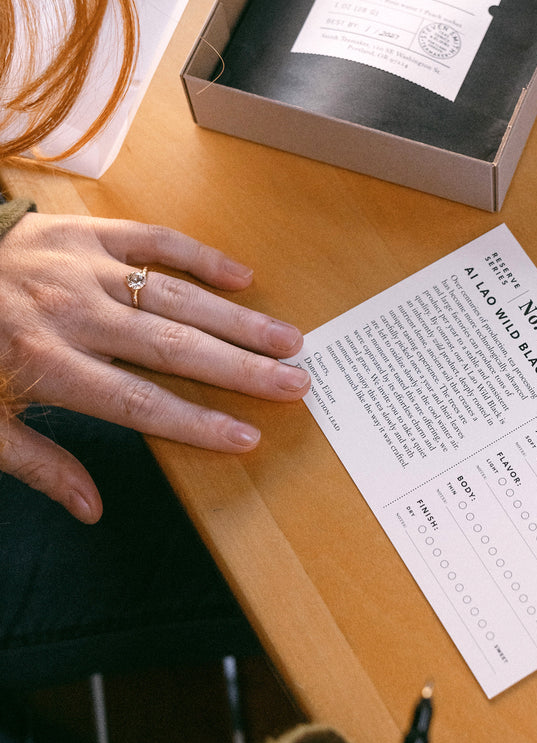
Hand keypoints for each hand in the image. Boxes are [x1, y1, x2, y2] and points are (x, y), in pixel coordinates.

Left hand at [0, 212, 310, 522]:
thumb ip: (36, 462)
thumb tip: (92, 510)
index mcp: (46, 363)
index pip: (138, 402)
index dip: (195, 422)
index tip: (247, 437)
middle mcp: (74, 314)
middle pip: (174, 349)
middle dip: (241, 370)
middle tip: (294, 384)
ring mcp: (84, 267)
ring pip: (177, 297)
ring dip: (237, 320)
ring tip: (288, 339)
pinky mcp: (86, 232)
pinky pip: (154, 240)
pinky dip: (201, 256)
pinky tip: (243, 276)